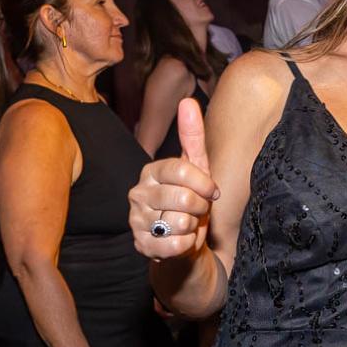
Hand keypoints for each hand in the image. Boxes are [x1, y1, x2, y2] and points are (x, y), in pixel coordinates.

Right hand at [128, 98, 217, 260]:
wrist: (184, 242)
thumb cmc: (192, 202)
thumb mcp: (198, 168)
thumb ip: (192, 136)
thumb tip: (187, 101)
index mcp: (151, 172)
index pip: (181, 170)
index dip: (204, 184)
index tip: (211, 192)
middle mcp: (137, 193)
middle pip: (183, 197)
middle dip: (200, 207)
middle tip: (197, 211)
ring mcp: (136, 220)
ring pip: (180, 222)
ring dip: (193, 227)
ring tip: (187, 225)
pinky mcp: (140, 245)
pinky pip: (174, 245)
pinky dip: (186, 245)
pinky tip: (181, 241)